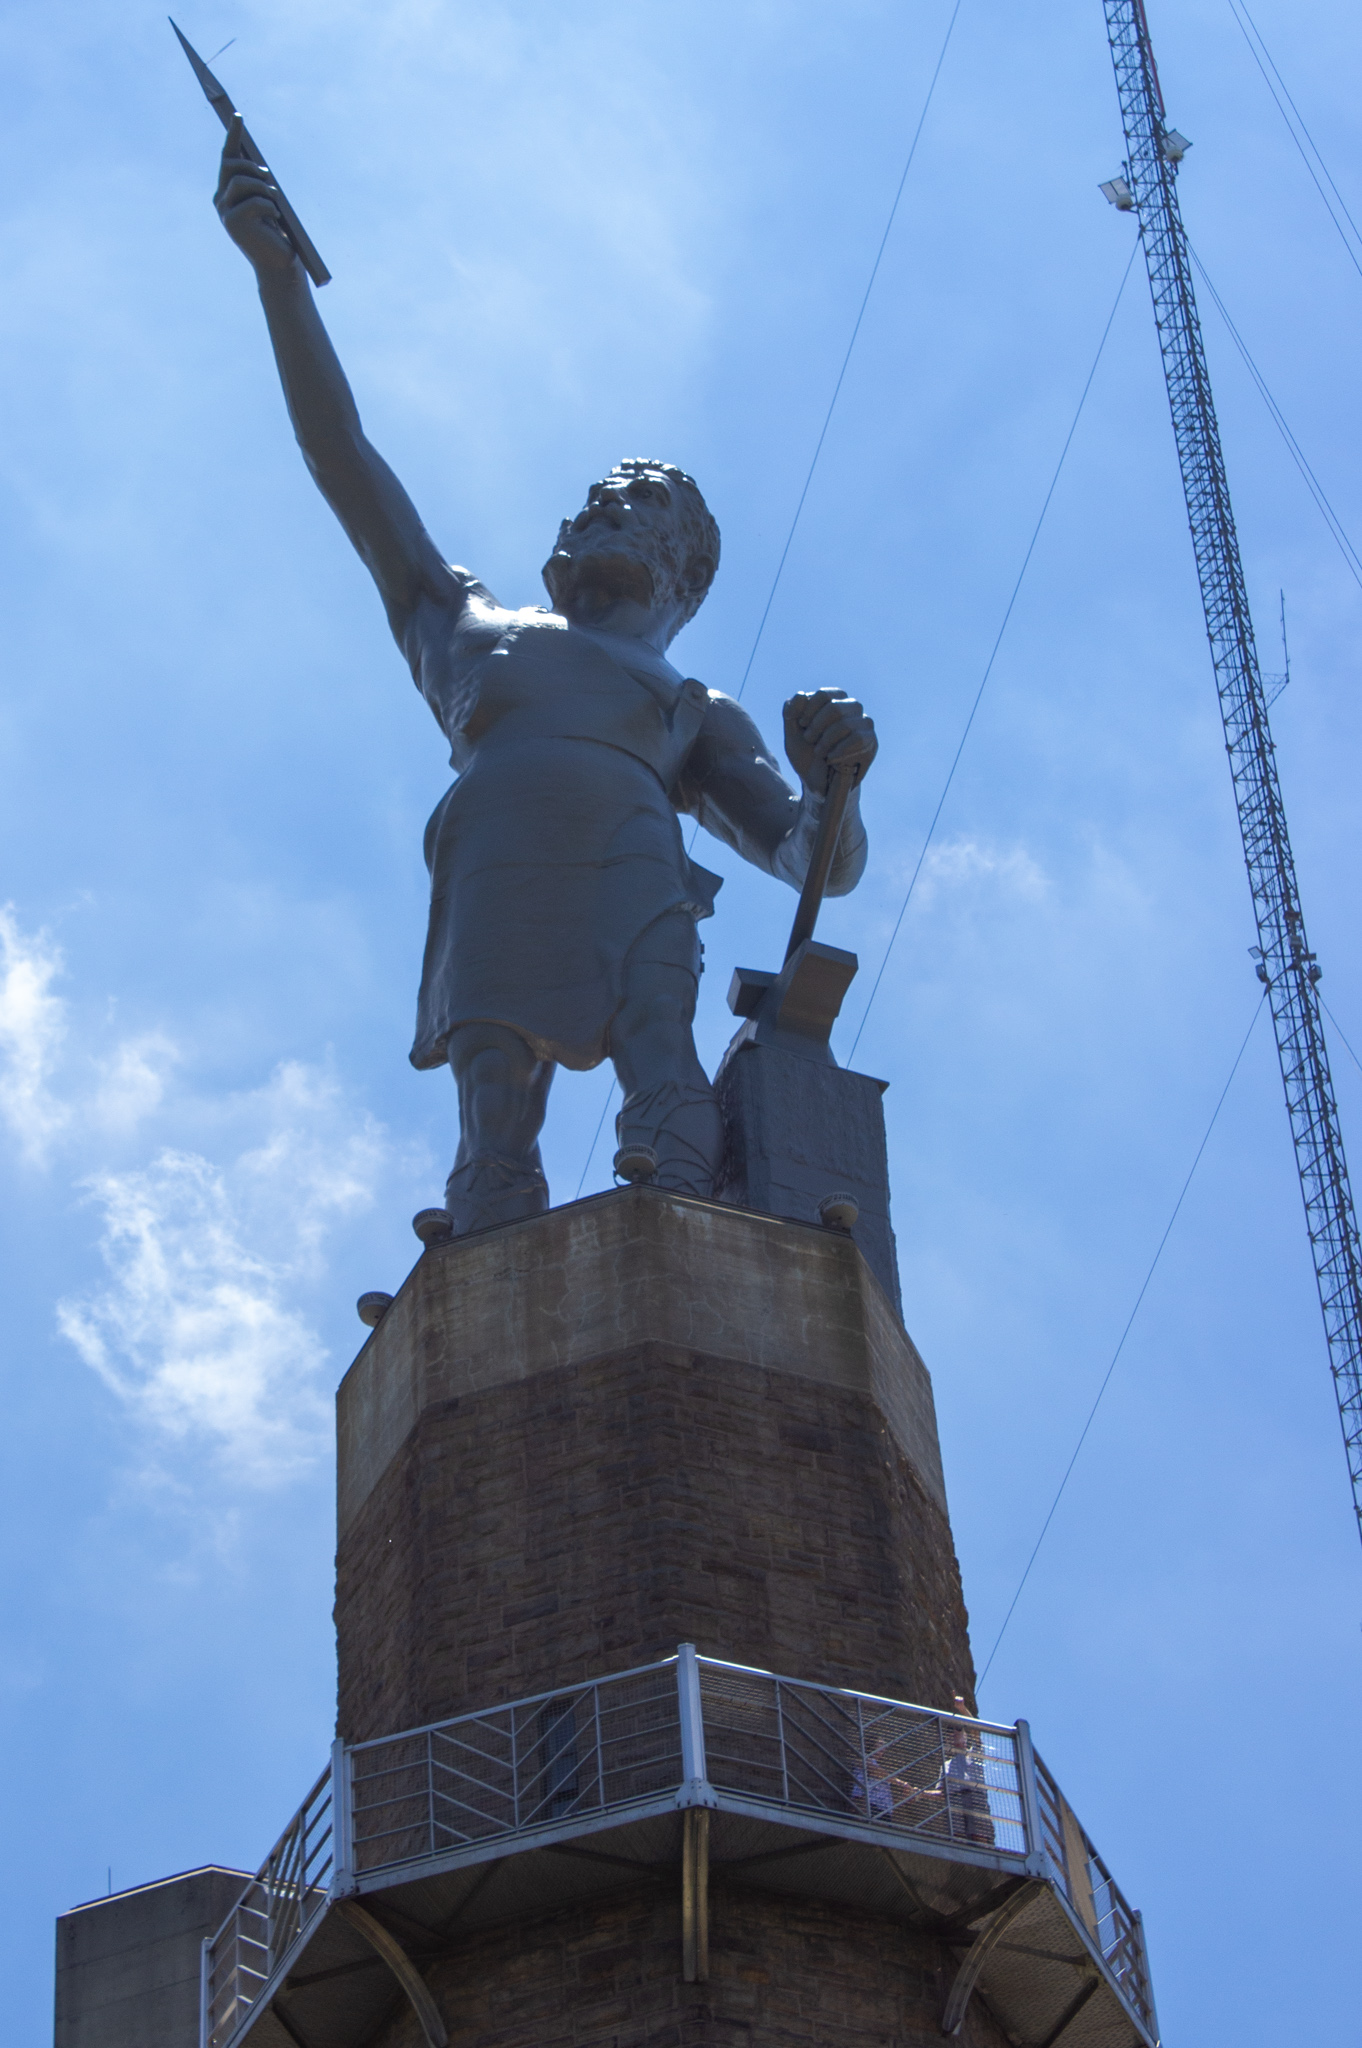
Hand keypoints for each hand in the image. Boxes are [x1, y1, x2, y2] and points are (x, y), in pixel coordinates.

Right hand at [214, 116, 295, 273]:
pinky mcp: (233, 223)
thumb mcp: (268, 203)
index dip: (232, 136)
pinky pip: (254, 201)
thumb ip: (259, 185)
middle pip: (230, 165)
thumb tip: (260, 166)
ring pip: (242, 182)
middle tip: (267, 176)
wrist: (278, 264)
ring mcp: (225, 212)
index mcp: (227, 193)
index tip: (238, 117)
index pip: (227, 158)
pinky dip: (269, 206)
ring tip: (275, 202)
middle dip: (251, 165)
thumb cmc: (275, 233)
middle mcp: (221, 200)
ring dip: (263, 188)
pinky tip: (275, 219)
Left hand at [783, 689, 877, 796]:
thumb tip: (800, 695)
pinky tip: (831, 759)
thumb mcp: (792, 734)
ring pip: (846, 724)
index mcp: (833, 700)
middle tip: (809, 740)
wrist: (818, 783)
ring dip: (827, 741)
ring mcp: (864, 724)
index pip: (824, 695)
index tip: (801, 725)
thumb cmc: (806, 754)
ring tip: (819, 753)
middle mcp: (852, 708)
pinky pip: (858, 739)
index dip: (809, 710)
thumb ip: (791, 713)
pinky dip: (840, 750)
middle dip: (817, 726)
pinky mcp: (871, 742)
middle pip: (835, 708)